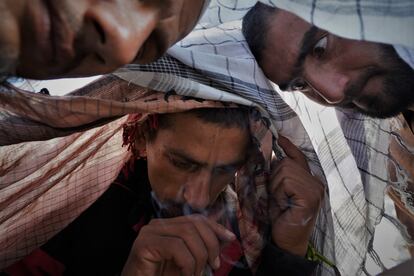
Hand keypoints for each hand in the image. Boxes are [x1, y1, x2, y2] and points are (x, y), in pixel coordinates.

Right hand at [121, 214, 235, 275]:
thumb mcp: (188, 262)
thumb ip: (204, 249)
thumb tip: (227, 237)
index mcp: (167, 226)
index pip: (196, 218)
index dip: (216, 226)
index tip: (231, 238)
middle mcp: (157, 225)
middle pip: (194, 223)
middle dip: (210, 244)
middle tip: (214, 266)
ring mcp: (149, 233)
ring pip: (187, 234)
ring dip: (199, 257)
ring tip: (196, 275)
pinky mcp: (143, 244)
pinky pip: (176, 247)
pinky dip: (187, 264)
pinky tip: (186, 275)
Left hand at [268, 136, 324, 255]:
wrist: (286, 240)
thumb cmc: (281, 217)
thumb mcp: (278, 192)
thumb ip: (280, 176)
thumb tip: (273, 156)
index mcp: (310, 181)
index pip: (299, 158)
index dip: (289, 147)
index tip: (280, 138)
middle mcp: (317, 183)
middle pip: (287, 162)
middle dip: (274, 179)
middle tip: (278, 198)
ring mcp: (315, 189)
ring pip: (284, 170)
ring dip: (275, 187)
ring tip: (281, 202)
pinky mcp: (310, 196)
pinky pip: (286, 181)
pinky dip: (279, 193)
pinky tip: (283, 205)